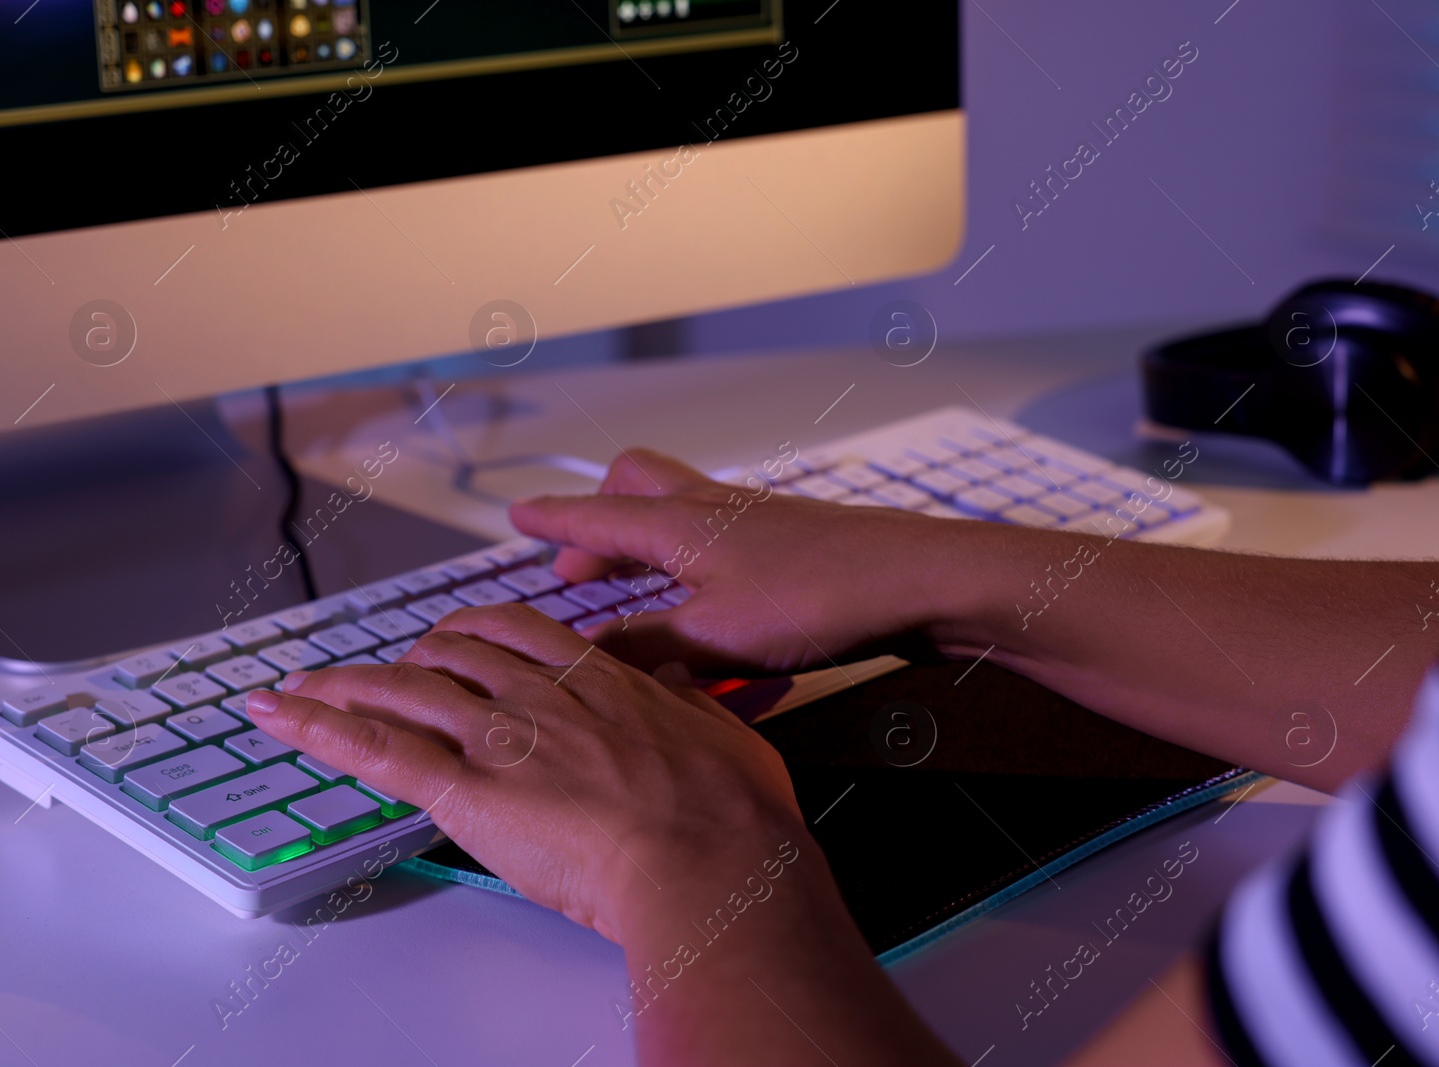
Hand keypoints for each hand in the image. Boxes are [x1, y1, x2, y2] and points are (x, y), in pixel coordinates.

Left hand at [246, 603, 807, 943]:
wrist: (708, 858)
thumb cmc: (728, 811)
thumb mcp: (723, 733)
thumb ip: (687, 704)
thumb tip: (678, 686)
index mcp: (598, 680)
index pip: (519, 631)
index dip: (477, 631)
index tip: (460, 638)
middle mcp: (539, 695)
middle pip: (452, 651)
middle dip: (412, 657)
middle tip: (391, 672)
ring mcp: (499, 737)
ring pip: (403, 689)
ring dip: (346, 682)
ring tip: (306, 685)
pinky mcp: (465, 789)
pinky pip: (377, 749)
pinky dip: (318, 727)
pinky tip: (279, 713)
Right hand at [508, 449, 953, 674]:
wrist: (920, 579)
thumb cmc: (821, 598)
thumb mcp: (715, 637)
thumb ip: (645, 646)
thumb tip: (586, 656)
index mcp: (682, 524)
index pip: (597, 514)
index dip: (554, 521)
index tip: (518, 517)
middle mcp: (715, 508)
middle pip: (638, 486)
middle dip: (600, 520)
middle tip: (578, 565)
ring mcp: (758, 518)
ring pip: (682, 510)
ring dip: (648, 542)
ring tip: (636, 586)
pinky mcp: (794, 539)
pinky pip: (723, 535)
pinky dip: (695, 559)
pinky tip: (711, 600)